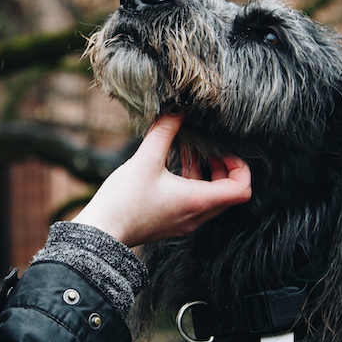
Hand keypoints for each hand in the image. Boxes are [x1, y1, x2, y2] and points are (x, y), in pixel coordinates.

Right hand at [72, 114, 250, 245]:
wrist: (100, 233)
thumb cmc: (123, 201)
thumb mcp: (145, 159)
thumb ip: (164, 131)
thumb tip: (177, 109)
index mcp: (197, 202)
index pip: (241, 190)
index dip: (240, 167)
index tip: (224, 150)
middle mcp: (196, 216)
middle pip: (228, 193)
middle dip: (222, 167)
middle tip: (207, 148)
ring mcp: (184, 223)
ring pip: (210, 197)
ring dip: (204, 173)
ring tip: (187, 149)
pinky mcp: (171, 223)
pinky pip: (193, 202)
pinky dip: (191, 182)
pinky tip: (172, 163)